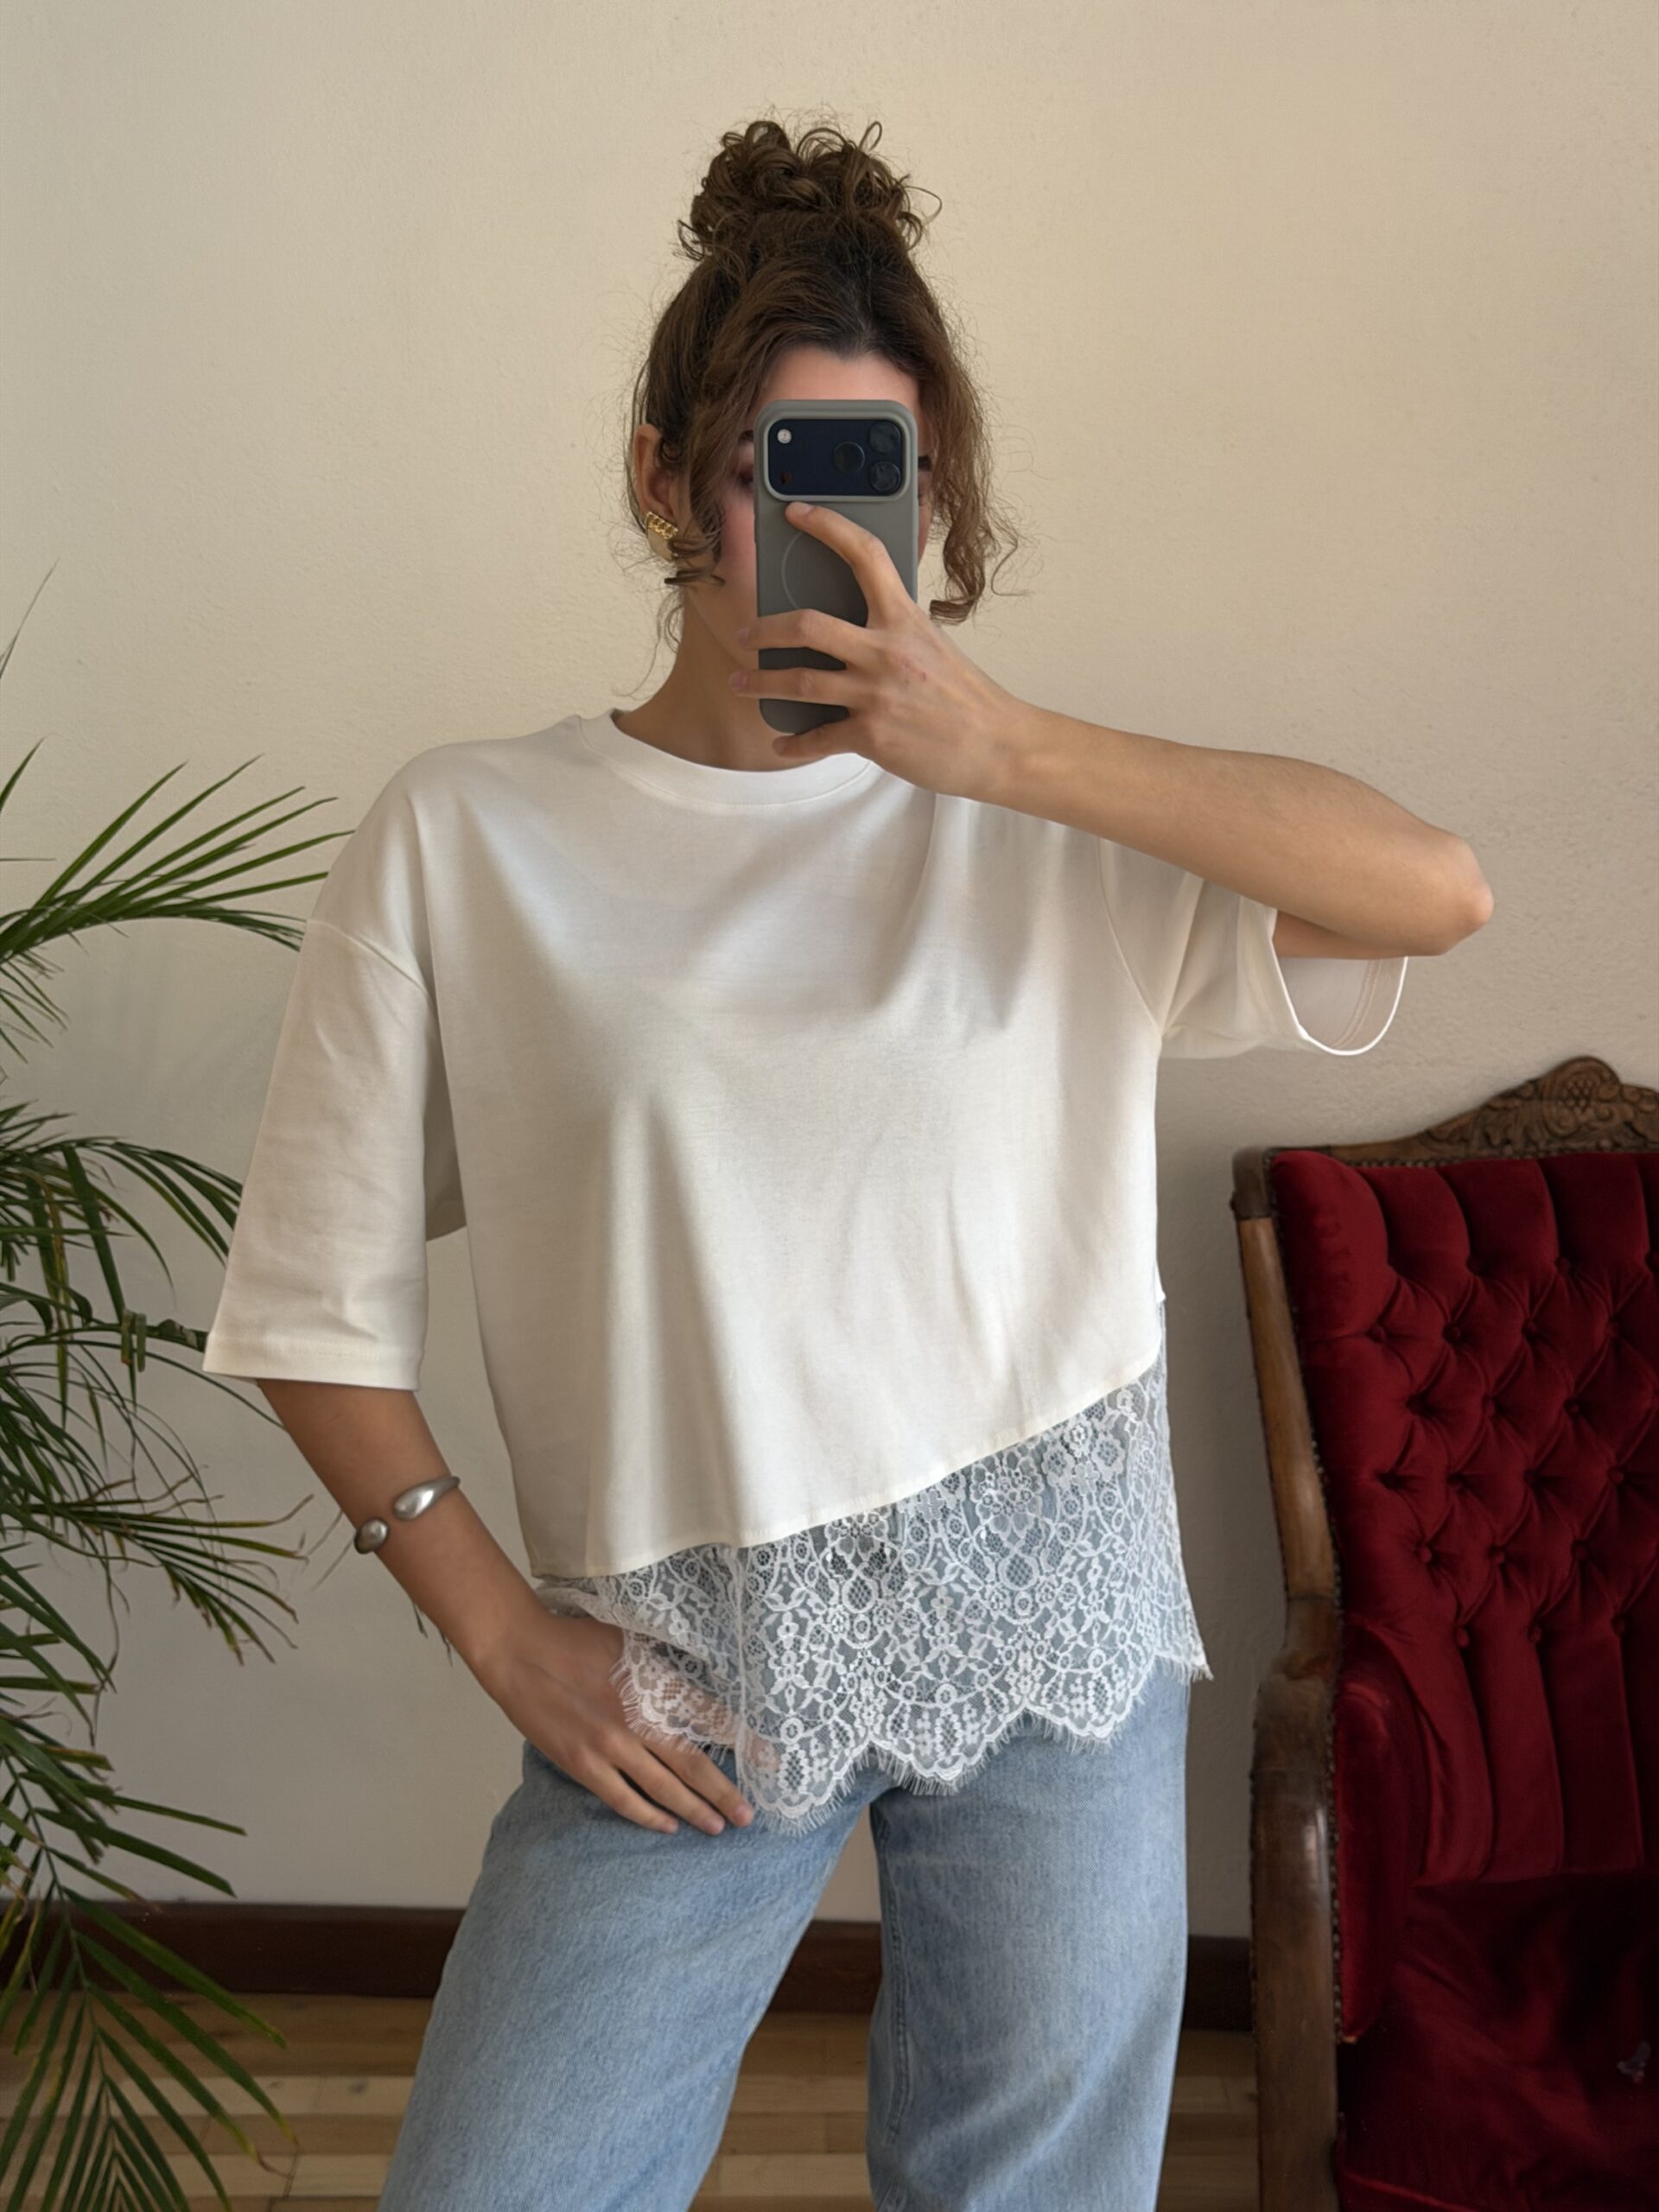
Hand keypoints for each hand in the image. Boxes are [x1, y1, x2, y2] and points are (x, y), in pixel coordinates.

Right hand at [473, 1609, 757, 1836]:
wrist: (521, 1651)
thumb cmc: (576, 1639)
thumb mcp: (631, 1641)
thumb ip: (664, 1664)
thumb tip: (699, 1677)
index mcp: (655, 1682)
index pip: (712, 1717)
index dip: (744, 1741)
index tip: (772, 1759)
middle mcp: (639, 1717)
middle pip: (694, 1764)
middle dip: (726, 1793)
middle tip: (750, 1815)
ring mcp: (610, 1744)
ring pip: (664, 1788)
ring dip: (695, 1810)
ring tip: (719, 1828)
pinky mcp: (583, 1763)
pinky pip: (623, 1799)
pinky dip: (649, 1816)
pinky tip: (668, 1827)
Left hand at [729, 500, 1033, 803]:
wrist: (996, 745)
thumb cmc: (966, 696)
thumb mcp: (932, 644)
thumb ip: (893, 628)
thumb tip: (852, 624)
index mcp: (903, 618)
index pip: (864, 554)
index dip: (827, 526)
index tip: (797, 512)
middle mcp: (886, 651)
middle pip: (807, 625)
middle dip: (764, 629)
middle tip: (744, 635)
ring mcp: (877, 694)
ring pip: (800, 682)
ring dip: (761, 684)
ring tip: (741, 684)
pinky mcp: (872, 735)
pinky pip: (818, 738)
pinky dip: (794, 742)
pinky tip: (781, 743)